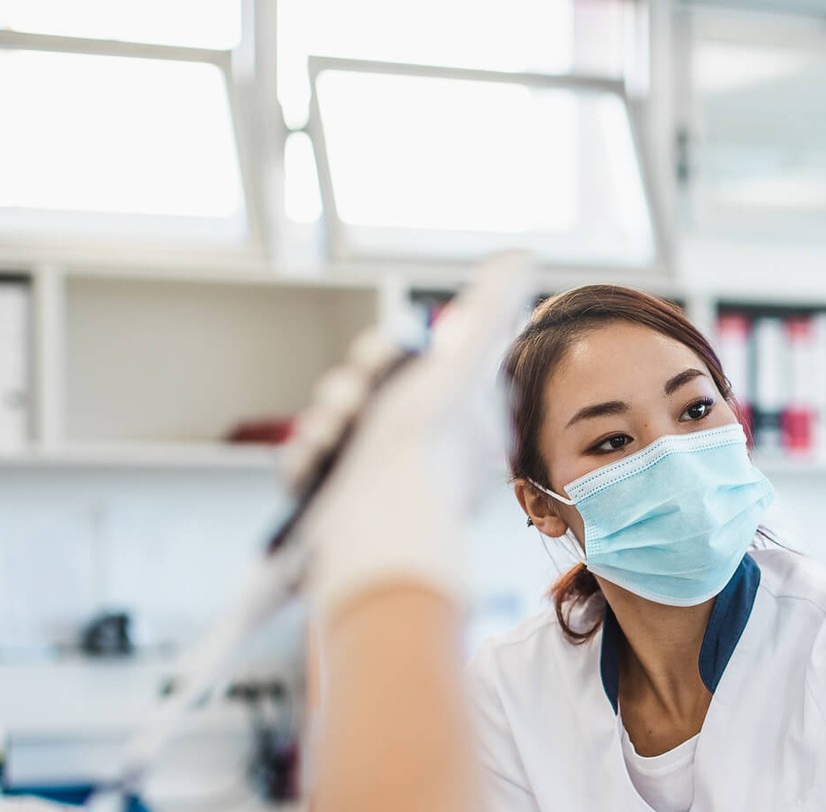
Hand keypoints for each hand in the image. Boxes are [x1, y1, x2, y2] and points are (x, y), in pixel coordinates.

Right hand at [283, 251, 533, 621]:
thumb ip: (488, 308)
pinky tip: (311, 468)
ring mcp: (393, 489)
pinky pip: (318, 470)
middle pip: (370, 396)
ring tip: (326, 442)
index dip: (385, 357)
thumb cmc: (421, 454)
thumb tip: (518, 257)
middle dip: (346, 393)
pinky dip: (307, 463)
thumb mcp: (459, 365)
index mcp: (465, 422)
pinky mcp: (354, 517)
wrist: (378, 540)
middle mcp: (435, 456)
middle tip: (349, 408)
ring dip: (321, 426)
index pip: (416, 366)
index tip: (379, 362)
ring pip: (338, 432)